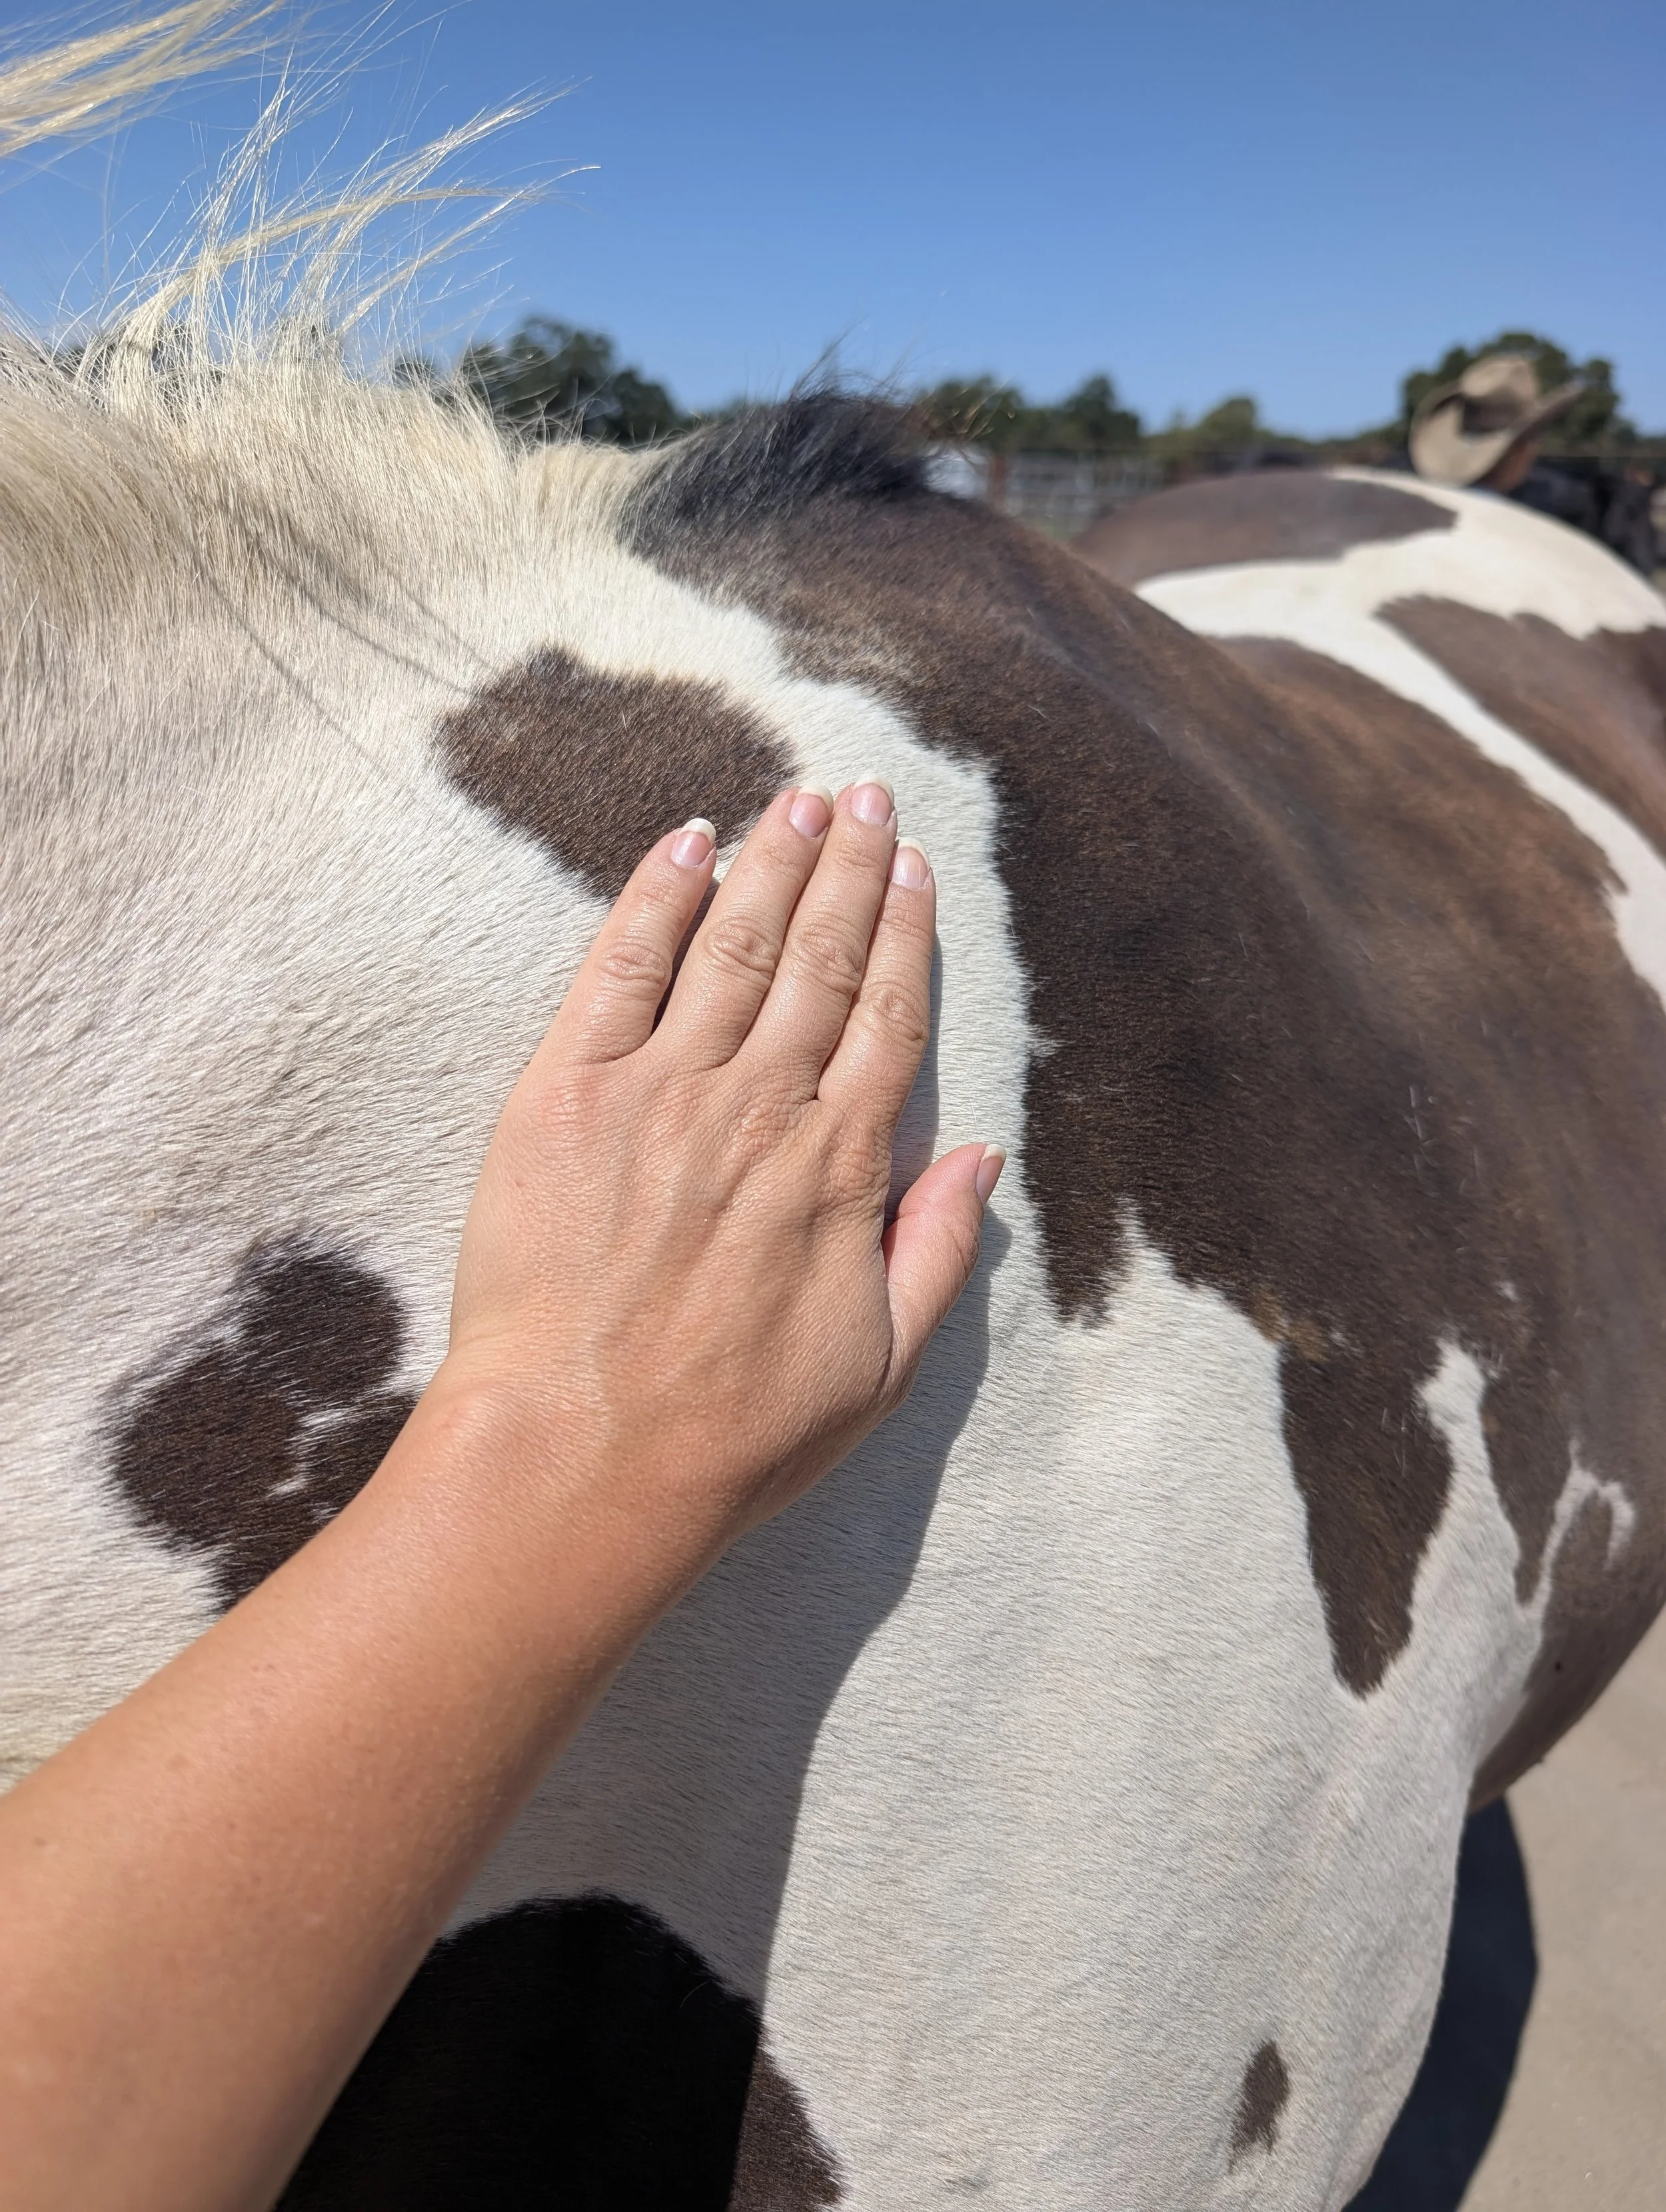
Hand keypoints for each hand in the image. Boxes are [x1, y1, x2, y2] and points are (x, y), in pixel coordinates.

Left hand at [446, 778, 1003, 1595]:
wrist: (578, 1460)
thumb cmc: (732, 1434)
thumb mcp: (879, 1367)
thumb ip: (937, 1250)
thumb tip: (983, 1154)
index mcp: (840, 1167)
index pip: (887, 1016)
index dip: (904, 932)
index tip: (915, 866)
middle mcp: (761, 1108)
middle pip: (819, 958)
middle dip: (847, 867)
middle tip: (863, 793)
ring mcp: (661, 1092)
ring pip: (733, 946)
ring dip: (770, 862)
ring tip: (798, 799)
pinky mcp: (566, 1095)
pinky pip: (618, 969)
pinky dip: (654, 898)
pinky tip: (686, 841)